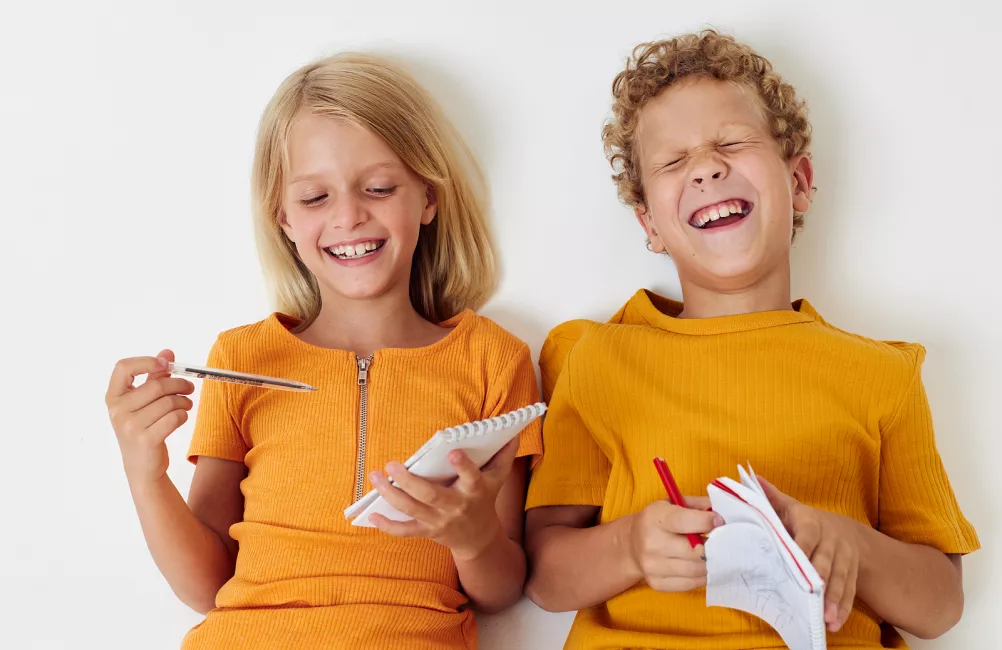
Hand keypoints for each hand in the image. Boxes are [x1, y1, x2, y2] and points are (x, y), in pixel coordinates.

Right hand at [105, 350, 194, 484]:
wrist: (142, 467)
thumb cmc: (143, 428)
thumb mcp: (143, 402)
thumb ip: (154, 376)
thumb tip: (167, 352)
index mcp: (113, 397)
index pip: (123, 367)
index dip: (147, 361)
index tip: (165, 364)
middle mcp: (118, 410)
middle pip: (157, 385)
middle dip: (179, 384)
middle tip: (189, 388)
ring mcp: (130, 426)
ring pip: (169, 402)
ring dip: (184, 401)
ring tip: (186, 404)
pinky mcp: (146, 439)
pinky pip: (175, 417)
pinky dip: (183, 415)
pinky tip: (181, 417)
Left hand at [368, 438, 519, 559]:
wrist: (479, 537)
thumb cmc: (485, 498)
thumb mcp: (498, 477)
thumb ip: (504, 454)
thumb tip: (514, 431)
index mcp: (475, 490)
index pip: (471, 478)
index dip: (463, 466)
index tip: (452, 452)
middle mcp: (456, 507)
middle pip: (430, 496)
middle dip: (409, 481)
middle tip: (391, 465)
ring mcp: (439, 521)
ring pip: (412, 510)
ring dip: (390, 495)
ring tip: (375, 476)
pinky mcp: (427, 531)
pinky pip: (404, 531)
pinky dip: (387, 526)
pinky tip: (371, 513)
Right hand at [627, 497, 720, 591]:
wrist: (631, 544)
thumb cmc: (659, 520)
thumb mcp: (674, 503)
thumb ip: (699, 505)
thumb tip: (724, 514)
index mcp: (655, 518)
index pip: (685, 522)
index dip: (707, 522)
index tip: (720, 521)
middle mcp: (651, 543)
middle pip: (695, 551)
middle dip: (713, 547)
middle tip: (721, 542)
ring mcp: (652, 567)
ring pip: (696, 570)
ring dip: (710, 563)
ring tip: (713, 554)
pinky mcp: (657, 584)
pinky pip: (691, 584)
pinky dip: (702, 576)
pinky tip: (702, 566)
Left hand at [760, 478, 860, 632]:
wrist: (842, 529)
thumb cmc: (804, 520)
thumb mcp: (789, 507)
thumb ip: (771, 498)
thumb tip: (752, 478)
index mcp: (811, 522)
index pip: (806, 536)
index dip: (802, 549)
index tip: (797, 564)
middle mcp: (832, 540)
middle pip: (827, 561)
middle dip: (821, 581)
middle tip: (813, 598)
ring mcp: (845, 558)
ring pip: (841, 579)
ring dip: (834, 600)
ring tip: (827, 619)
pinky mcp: (852, 573)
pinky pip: (850, 591)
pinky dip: (843, 607)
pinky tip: (835, 622)